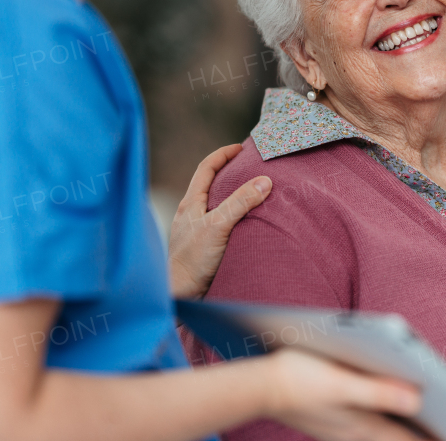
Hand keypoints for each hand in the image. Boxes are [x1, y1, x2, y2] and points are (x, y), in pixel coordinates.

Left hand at [169, 144, 271, 298]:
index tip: (240, 148)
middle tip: (250, 167)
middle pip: (210, 184)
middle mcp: (191, 214)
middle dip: (229, 172)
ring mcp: (195, 230)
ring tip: (252, 192)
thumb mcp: (219, 226)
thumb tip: (264, 180)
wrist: (181, 296)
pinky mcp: (202, 246)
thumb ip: (240, 202)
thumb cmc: (193, 260)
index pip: (206, 168)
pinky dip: (232, 215)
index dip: (223, 154)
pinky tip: (244, 223)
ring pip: (214, 204)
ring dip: (231, 195)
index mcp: (190, 203)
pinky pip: (219, 222)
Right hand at [262, 349, 424, 440]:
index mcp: (364, 425)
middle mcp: (359, 432)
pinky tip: (395, 416)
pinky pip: (374, 429)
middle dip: (427, 437)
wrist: (258, 388)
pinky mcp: (337, 421)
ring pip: (388, 435)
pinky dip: (391, 425)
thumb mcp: (340, 382)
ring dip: (410, 432)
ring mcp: (347, 430)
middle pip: (402, 440)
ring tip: (434, 427)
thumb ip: (378, 392)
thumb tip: (418, 398)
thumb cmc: (297, 378)